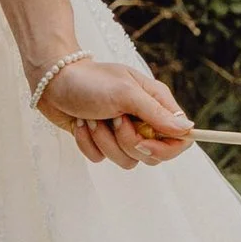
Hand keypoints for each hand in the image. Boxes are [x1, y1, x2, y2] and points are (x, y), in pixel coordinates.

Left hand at [35, 53, 194, 170]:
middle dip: (127, 142)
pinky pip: (101, 159)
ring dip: (103, 140)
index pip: (179, 138)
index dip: (166, 148)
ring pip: (126, 160)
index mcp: (155, 103)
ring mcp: (122, 133)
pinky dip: (87, 143)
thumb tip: (188, 130)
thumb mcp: (125, 93)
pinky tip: (80, 124)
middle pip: (152, 155)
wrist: (52, 81)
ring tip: (92, 118)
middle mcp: (142, 120)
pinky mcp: (101, 141)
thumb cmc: (90, 81)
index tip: (144, 142)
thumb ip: (156, 113)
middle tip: (113, 120)